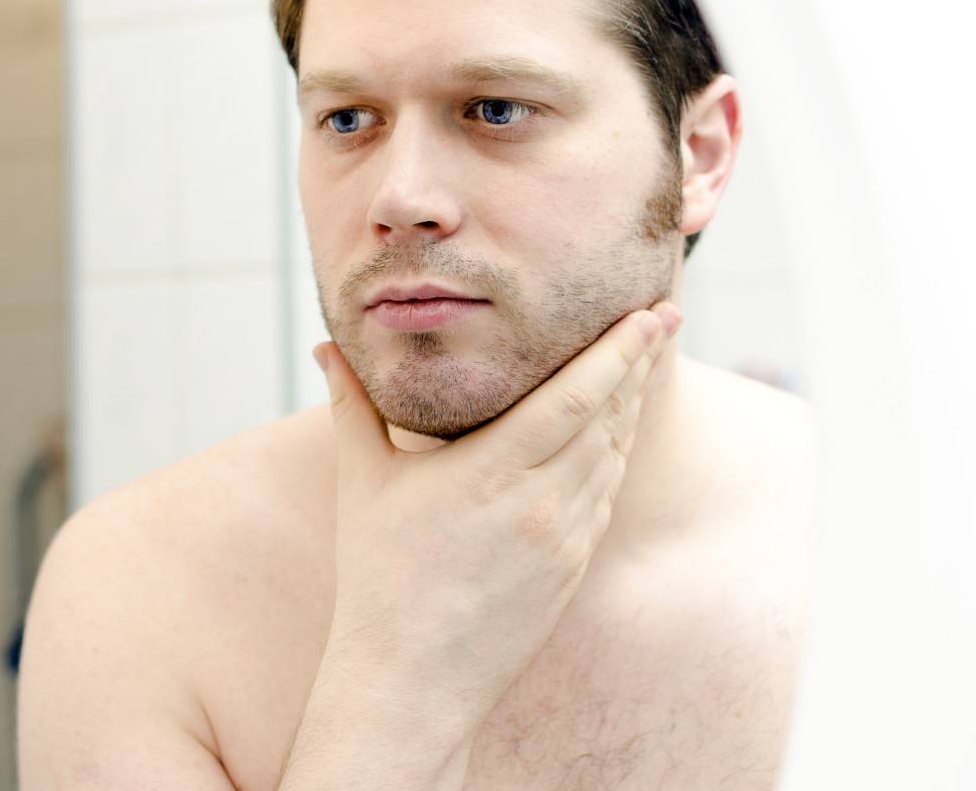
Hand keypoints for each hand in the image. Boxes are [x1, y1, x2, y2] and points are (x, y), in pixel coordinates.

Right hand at [315, 301, 681, 732]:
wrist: (410, 676)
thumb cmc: (377, 575)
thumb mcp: (361, 480)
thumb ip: (350, 405)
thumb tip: (325, 345)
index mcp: (490, 472)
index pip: (575, 398)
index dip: (620, 352)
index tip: (651, 314)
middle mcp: (539, 503)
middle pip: (609, 419)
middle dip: (639, 365)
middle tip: (664, 316)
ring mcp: (564, 540)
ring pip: (614, 457)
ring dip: (632, 407)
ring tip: (644, 364)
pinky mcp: (572, 569)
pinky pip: (605, 497)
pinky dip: (615, 455)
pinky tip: (616, 433)